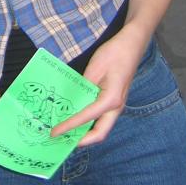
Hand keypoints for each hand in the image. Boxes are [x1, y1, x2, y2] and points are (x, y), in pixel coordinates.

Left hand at [49, 25, 148, 145]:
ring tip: (66, 132)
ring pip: (101, 126)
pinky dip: (88, 121)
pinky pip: (100, 116)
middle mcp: (116, 107)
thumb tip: (71, 101)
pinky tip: (75, 116)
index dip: (69, 126)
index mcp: (111, 100)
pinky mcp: (113, 100)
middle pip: (99, 133)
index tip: (55, 132)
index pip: (86, 118)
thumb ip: (83, 87)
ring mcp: (116, 105)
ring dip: (85, 132)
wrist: (131, 43)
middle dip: (81, 140)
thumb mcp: (94, 69)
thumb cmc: (114, 54)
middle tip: (62, 141)